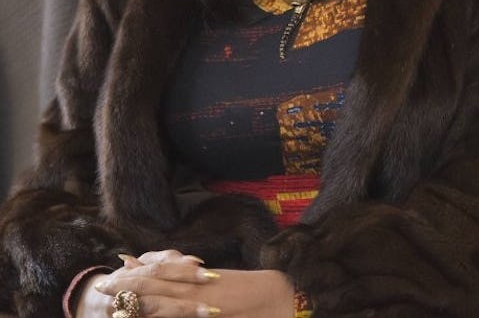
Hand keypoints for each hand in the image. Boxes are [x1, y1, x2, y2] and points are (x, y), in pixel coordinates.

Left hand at [91, 249, 293, 317]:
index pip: (162, 268)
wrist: (275, 295)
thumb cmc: (253, 296)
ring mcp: (197, 294)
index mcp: (198, 276)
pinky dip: (153, 311)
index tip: (119, 267)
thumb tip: (190, 279)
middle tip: (102, 282)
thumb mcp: (221, 289)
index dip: (139, 269)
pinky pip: (173, 310)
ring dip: (131, 295)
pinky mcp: (204, 308)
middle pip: (153, 278)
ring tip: (108, 296)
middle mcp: (194, 282)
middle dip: (126, 282)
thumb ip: (199, 286)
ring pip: (157, 293)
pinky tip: (134, 312)